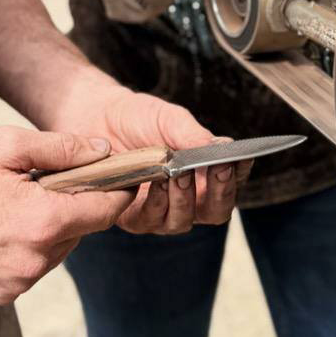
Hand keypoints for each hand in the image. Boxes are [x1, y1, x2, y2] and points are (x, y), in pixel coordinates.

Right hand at [0, 127, 131, 303]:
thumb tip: (104, 150)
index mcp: (41, 222)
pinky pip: (35, 264)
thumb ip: (63, 149)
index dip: (117, 187)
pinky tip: (2, 223)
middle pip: (84, 228)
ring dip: (52, 224)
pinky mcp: (2, 294)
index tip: (119, 173)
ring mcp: (17, 283)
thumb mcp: (7, 145)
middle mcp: (34, 261)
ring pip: (60, 248)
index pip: (106, 209)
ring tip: (16, 200)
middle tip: (44, 178)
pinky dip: (30, 244)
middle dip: (76, 202)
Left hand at [66, 88, 249, 235]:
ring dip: (185, 198)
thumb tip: (223, 147)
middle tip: (216, 168)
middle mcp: (187, 199)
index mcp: (203, 175)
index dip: (239, 176)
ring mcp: (160, 211)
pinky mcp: (131, 217)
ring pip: (184, 220)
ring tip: (180, 173)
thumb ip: (193, 135)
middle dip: (219, 192)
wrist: (96, 116)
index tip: (239, 159)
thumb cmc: (138, 117)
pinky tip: (157, 182)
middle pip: (216, 212)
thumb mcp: (169, 119)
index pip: (231, 184)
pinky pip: (150, 219)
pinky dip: (157, 202)